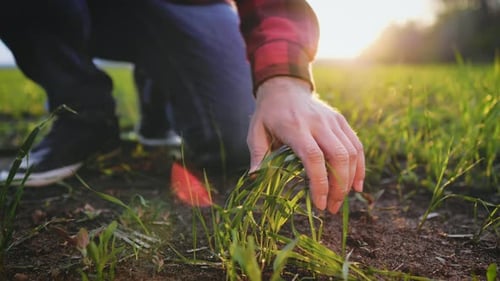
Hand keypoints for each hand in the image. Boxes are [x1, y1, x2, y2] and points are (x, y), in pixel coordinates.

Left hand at [247, 76, 364, 213]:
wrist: (284, 88)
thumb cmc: (268, 115)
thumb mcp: (256, 132)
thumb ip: (258, 155)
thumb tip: (256, 179)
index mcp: (295, 127)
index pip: (313, 157)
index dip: (320, 182)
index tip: (320, 204)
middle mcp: (318, 123)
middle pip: (338, 156)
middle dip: (338, 186)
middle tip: (331, 208)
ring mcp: (332, 121)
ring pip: (351, 152)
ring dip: (349, 180)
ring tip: (339, 201)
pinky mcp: (341, 121)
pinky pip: (356, 145)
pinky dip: (360, 167)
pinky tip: (356, 186)